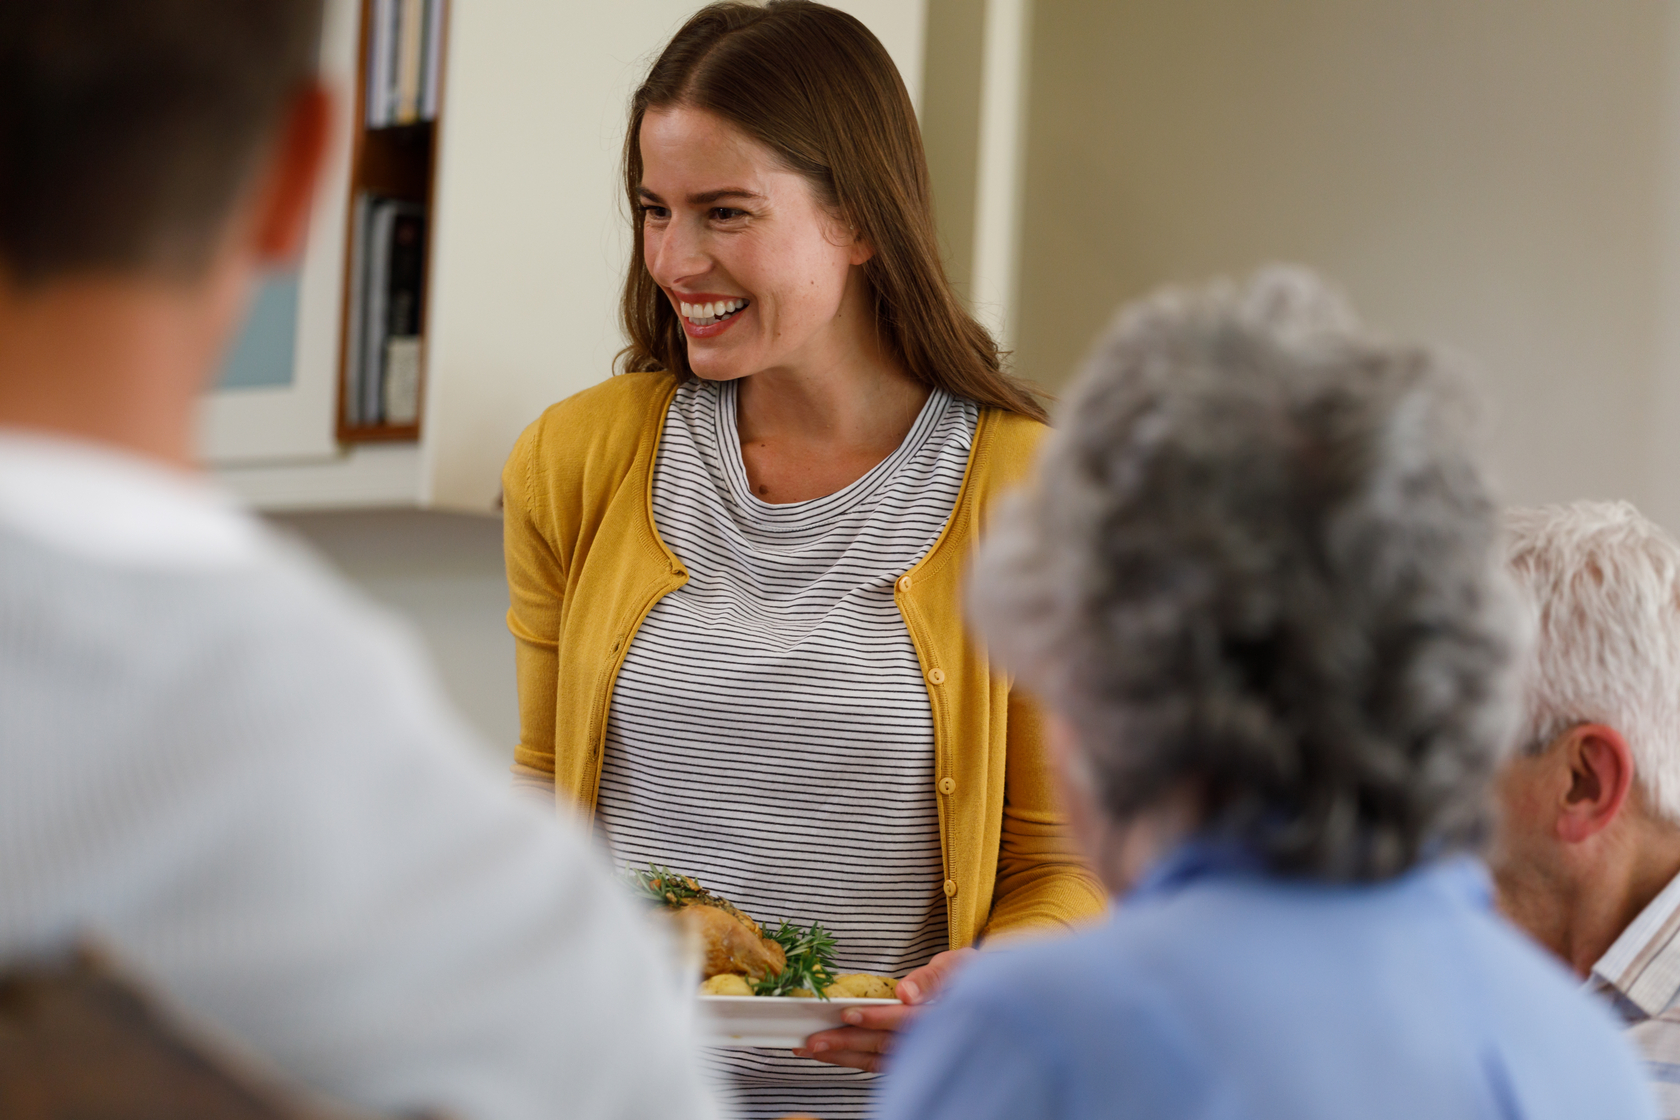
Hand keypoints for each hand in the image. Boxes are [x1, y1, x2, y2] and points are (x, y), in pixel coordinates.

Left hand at [793, 948, 977, 1072]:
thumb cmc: (967, 975)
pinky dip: (851, 1058)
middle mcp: (929, 1040)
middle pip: (884, 1045)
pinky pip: (876, 1062)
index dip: (878, 1019)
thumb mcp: (957, 966)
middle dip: (847, 1043)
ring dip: (841, 1054)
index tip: (849, 1014)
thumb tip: (906, 992)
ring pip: (876, 1057)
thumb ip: (932, 979)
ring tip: (809, 1048)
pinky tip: (829, 1053)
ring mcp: (917, 1052)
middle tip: (812, 1040)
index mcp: (943, 1016)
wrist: (984, 994)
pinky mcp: (907, 1057)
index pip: (907, 1021)